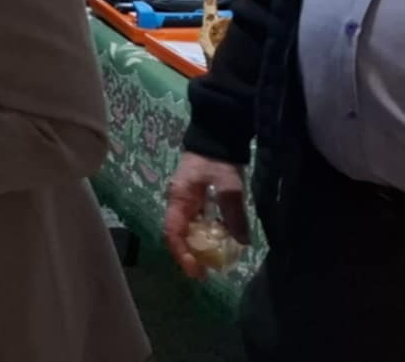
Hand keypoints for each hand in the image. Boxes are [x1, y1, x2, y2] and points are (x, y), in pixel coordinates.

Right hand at [162, 151, 249, 279]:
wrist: (214, 139)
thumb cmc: (217, 161)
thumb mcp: (229, 185)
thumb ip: (234, 213)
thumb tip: (242, 242)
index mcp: (179, 201)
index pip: (173, 233)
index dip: (182, 253)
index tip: (196, 269)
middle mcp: (178, 205)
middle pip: (177, 236)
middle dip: (189, 257)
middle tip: (203, 274)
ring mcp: (186, 203)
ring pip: (186, 232)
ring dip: (196, 249)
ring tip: (211, 265)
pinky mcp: (196, 202)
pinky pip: (197, 224)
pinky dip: (205, 237)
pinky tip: (218, 244)